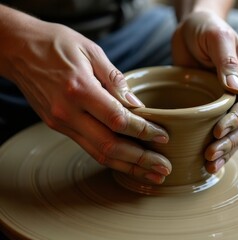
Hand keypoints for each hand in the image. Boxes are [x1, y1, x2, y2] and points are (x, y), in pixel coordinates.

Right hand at [1, 16, 170, 183]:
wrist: (16, 49)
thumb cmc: (55, 43)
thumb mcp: (90, 51)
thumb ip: (115, 79)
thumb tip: (137, 104)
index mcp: (79, 89)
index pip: (118, 120)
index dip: (143, 131)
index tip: (163, 137)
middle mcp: (68, 112)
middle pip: (110, 146)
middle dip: (141, 160)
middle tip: (164, 168)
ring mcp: (61, 123)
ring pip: (99, 154)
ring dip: (128, 166)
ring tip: (151, 174)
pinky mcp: (58, 126)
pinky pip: (88, 148)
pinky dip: (111, 158)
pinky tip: (128, 162)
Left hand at [172, 11, 237, 172]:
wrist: (191, 29)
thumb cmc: (205, 29)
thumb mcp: (217, 38)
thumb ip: (227, 61)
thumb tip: (234, 89)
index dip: (236, 121)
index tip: (218, 131)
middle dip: (229, 142)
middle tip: (210, 155)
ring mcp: (227, 103)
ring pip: (234, 133)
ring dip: (224, 151)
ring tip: (209, 165)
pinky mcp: (211, 109)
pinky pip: (219, 132)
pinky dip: (216, 147)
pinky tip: (205, 161)